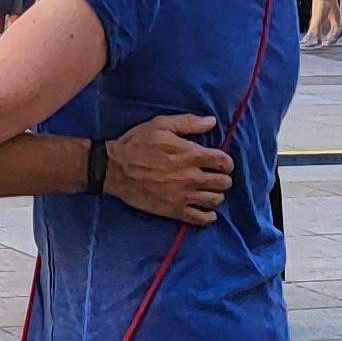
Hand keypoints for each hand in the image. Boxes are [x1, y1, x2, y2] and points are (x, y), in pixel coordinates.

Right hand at [103, 114, 235, 224]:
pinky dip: (208, 216)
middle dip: (224, 179)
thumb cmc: (137, 144)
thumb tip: (212, 122)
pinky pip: (199, 218)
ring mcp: (183, 196)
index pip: (223, 161)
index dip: (227, 162)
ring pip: (215, 200)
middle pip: (223, 182)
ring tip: (210, 191)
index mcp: (191, 154)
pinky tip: (207, 212)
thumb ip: (188, 123)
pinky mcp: (173, 210)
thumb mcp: (161, 125)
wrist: (114, 169)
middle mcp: (191, 177)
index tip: (222, 163)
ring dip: (217, 195)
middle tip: (217, 177)